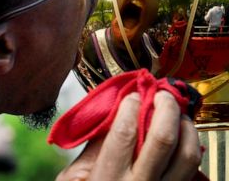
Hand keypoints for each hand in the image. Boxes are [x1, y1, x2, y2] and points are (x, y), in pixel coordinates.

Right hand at [56, 91, 201, 180]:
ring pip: (186, 154)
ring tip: (176, 111)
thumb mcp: (75, 176)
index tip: (132, 94)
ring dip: (185, 125)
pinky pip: (192, 168)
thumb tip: (114, 111)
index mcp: (109, 178)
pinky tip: (181, 132)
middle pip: (162, 138)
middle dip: (165, 107)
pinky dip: (191, 144)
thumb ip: (94, 145)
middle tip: (161, 93)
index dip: (130, 106)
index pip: (124, 132)